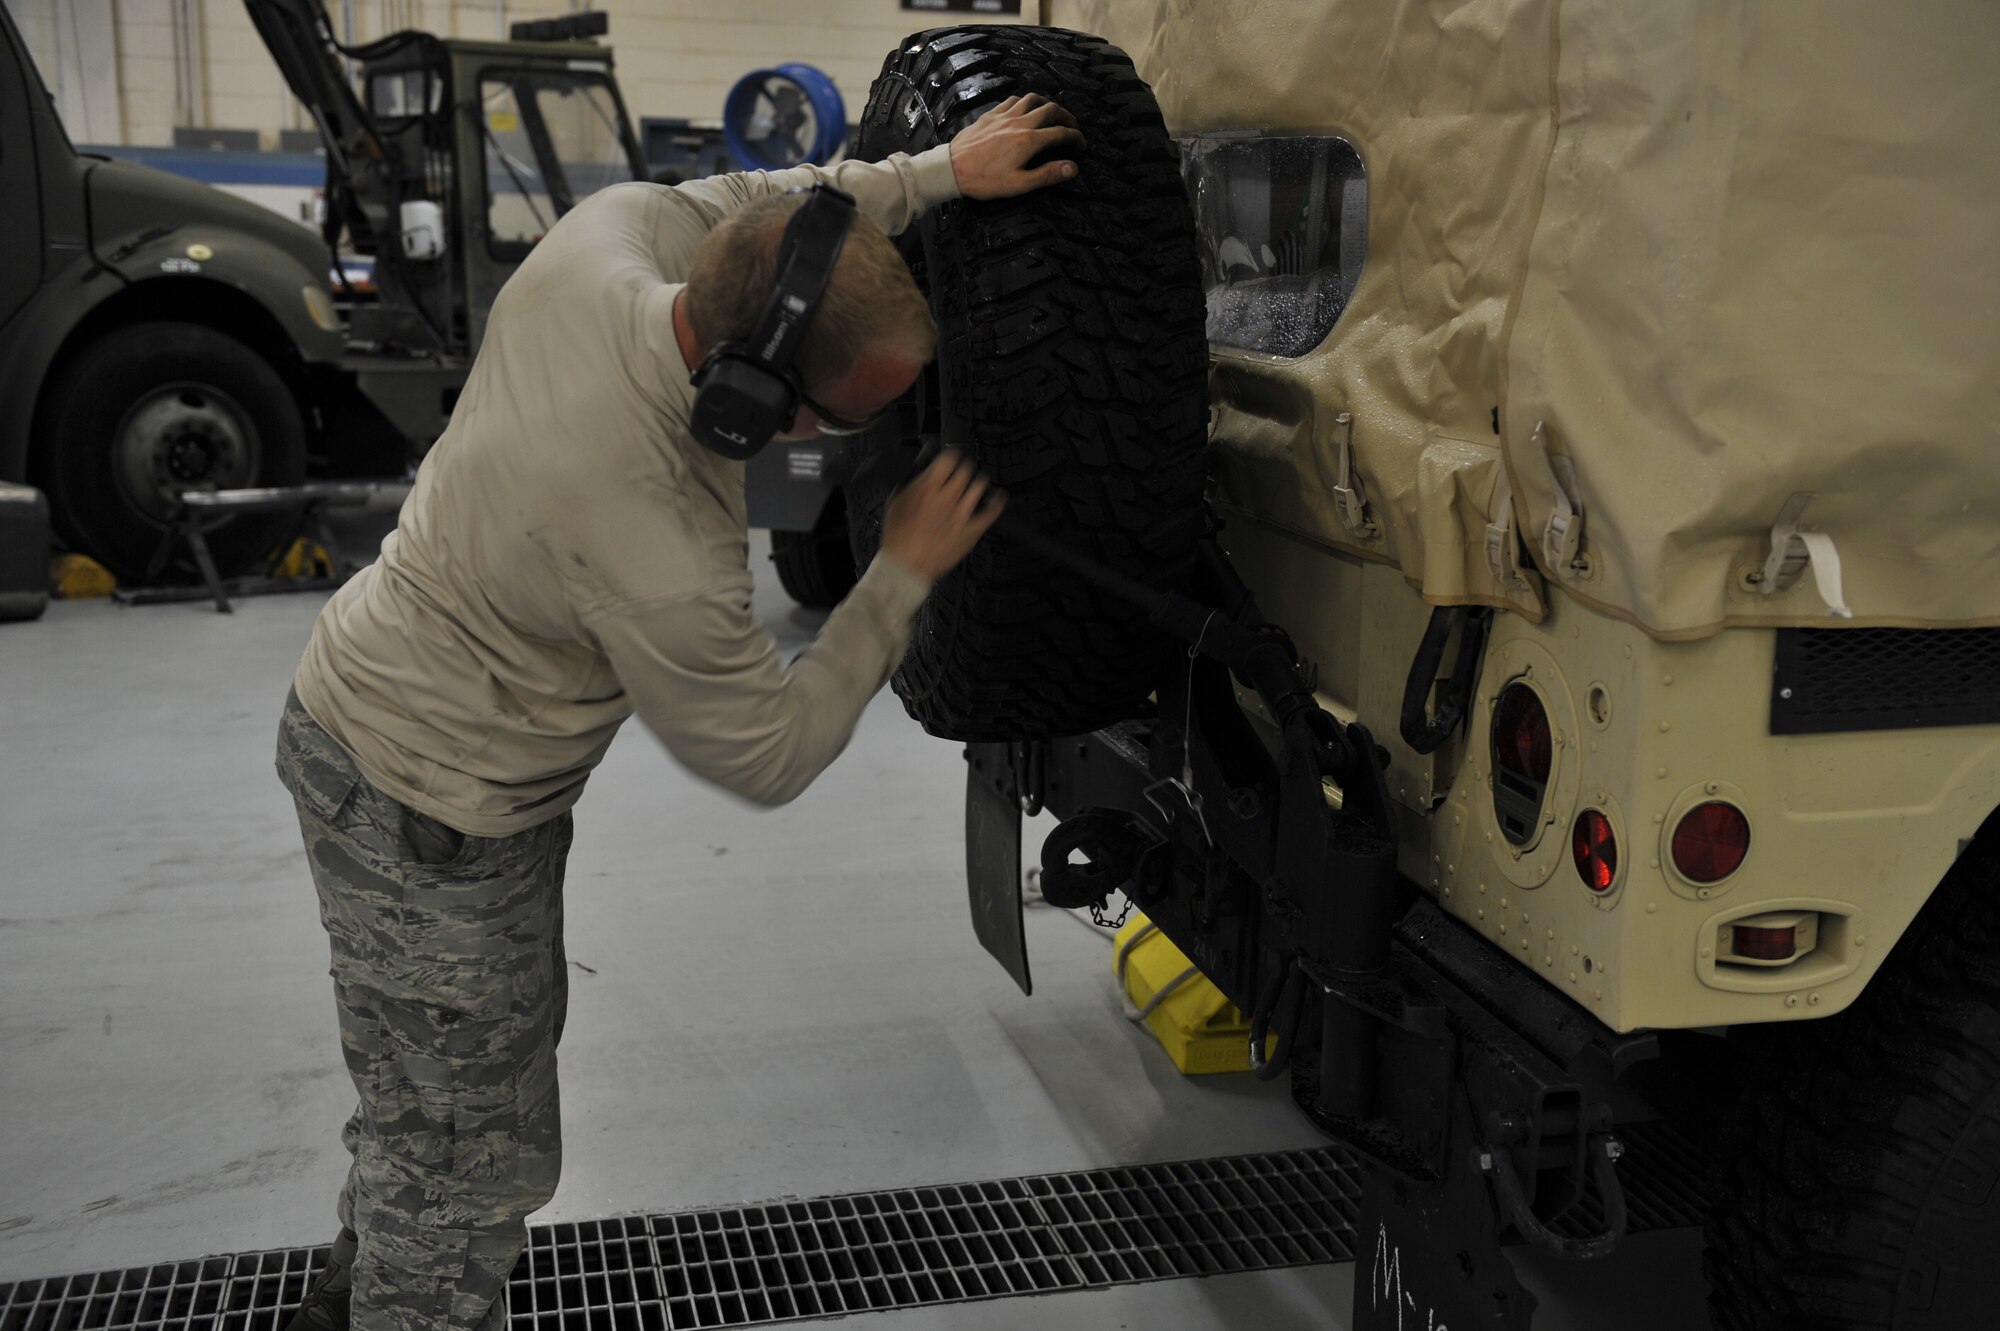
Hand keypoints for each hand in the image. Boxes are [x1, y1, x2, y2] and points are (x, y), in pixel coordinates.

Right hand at [880, 450, 1006, 580]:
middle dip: (965, 465)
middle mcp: (948, 498)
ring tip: (977, 481)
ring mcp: (962, 514)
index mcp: (928, 488)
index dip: (952, 453)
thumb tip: (920, 464)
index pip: (949, 458)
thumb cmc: (898, 537)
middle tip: (963, 468)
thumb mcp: (896, 501)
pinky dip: (998, 500)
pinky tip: (998, 496)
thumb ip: (911, 479)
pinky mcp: (972, 530)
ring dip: (979, 480)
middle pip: (967, 469)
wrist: (905, 565)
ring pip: (980, 485)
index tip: (952, 455)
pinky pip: (992, 511)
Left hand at [948, 94, 1086, 199]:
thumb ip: (1047, 174)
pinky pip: (1012, 100)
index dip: (1076, 137)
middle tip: (1072, 127)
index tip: (1082, 144)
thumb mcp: (1019, 184)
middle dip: (1066, 117)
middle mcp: (1019, 123)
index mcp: (1029, 141)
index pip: (1061, 133)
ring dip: (1046, 104)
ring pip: (1031, 99)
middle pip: (1050, 110)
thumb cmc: (985, 180)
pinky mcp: (990, 115)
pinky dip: (1024, 102)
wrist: (952, 169)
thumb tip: (1073, 168)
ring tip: (1051, 114)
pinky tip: (1024, 109)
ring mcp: (1003, 116)